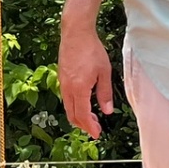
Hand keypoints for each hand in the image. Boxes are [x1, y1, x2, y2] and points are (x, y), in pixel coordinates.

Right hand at [58, 25, 115, 139]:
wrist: (76, 33)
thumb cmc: (92, 50)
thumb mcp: (104, 72)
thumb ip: (105, 93)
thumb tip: (107, 111)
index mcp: (79, 89)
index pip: (82, 115)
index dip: (89, 127)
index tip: (97, 134)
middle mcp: (68, 88)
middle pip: (72, 114)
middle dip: (83, 124)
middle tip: (95, 128)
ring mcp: (62, 82)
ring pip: (68, 106)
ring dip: (78, 115)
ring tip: (90, 117)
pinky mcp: (61, 77)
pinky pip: (66, 97)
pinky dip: (73, 105)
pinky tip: (82, 102)